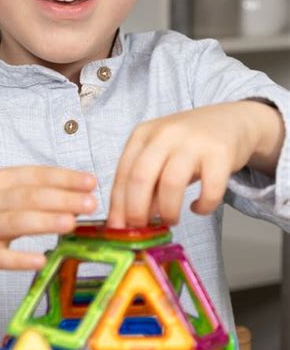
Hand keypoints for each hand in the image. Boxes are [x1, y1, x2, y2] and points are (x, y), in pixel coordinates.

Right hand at [0, 166, 96, 286]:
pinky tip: (40, 261)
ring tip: (72, 223)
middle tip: (91, 204)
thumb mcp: (6, 193)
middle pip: (31, 197)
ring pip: (17, 222)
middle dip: (63, 198)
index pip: (38, 175)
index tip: (92, 182)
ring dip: (46, 221)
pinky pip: (1, 257)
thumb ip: (38, 192)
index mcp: (3, 180)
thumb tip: (82, 193)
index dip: (65, 178)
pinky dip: (20, 259)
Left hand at [108, 101, 277, 228]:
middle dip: (136, 210)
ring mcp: (193, 142)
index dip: (118, 205)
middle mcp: (165, 134)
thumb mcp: (161, 157)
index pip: (123, 173)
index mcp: (143, 134)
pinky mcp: (220, 153)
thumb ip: (147, 184)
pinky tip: (198, 208)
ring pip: (171, 184)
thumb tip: (133, 220)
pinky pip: (209, 190)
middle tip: (142, 229)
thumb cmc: (189, 144)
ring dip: (167, 211)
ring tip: (170, 220)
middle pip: (140, 177)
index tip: (118, 228)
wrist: (230, 121)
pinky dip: (203, 206)